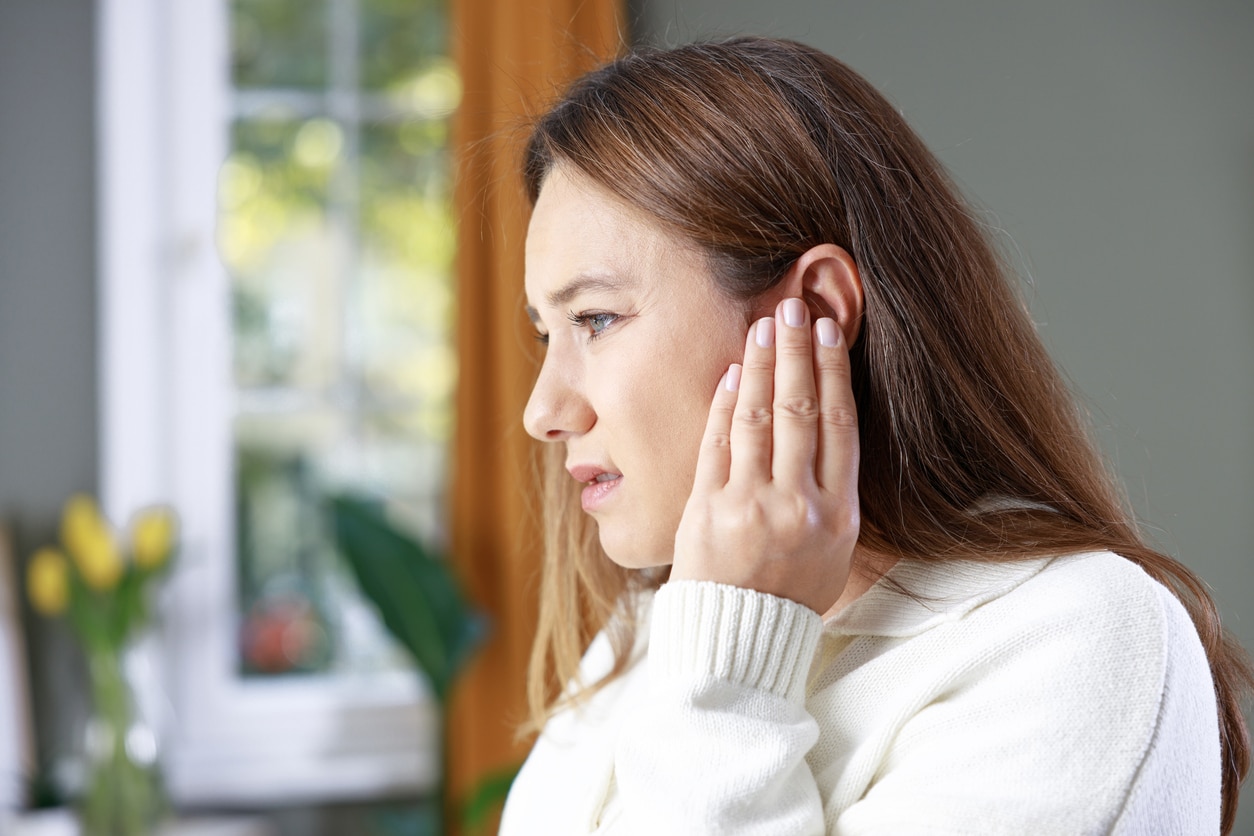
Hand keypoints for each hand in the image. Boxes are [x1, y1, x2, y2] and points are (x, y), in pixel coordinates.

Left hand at [671, 297, 859, 614]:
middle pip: (800, 410)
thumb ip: (834, 493)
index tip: (828, 329)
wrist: (740, 641)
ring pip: (758, 420)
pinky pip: (717, 447)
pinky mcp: (708, 511)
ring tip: (763, 324)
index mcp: (837, 513)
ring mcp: (750, 506)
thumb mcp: (836, 551)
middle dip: (796, 352)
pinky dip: (724, 406)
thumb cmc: (792, 593)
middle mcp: (798, 505)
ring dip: (760, 365)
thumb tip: (830, 424)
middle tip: (793, 305)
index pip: (839, 424)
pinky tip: (731, 372)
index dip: (833, 371)